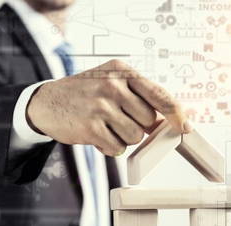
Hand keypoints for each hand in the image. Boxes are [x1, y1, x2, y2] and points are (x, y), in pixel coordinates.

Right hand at [26, 59, 191, 155]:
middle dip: (138, 126)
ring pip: (134, 137)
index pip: (158, 94)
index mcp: (121, 71)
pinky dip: (109, 147)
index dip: (175, 113)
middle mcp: (112, 86)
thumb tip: (165, 121)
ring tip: (105, 127)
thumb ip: (137, 96)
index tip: (184, 126)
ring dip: (123, 138)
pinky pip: (117, 148)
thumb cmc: (83, 93)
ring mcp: (101, 106)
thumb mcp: (109, 82)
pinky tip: (97, 136)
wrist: (47, 102)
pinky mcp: (91, 128)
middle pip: (148, 121)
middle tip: (119, 120)